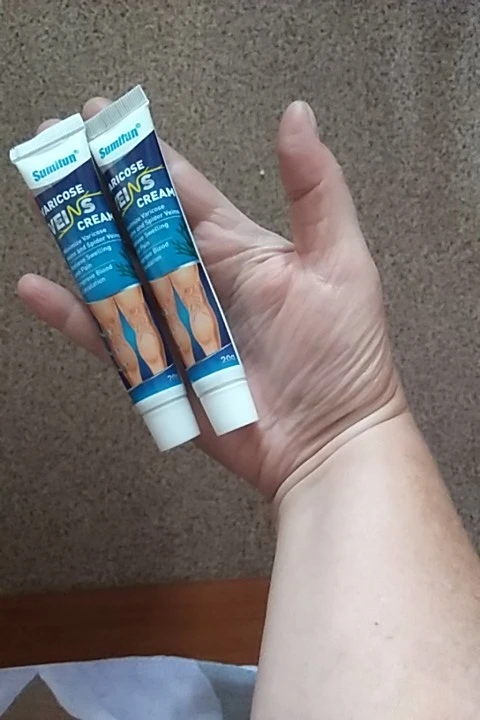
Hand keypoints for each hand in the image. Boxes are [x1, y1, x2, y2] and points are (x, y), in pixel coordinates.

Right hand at [18, 99, 404, 497]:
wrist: (329, 439)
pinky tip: (38, 288)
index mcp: (237, 247)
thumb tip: (297, 114)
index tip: (102, 117)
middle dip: (94, 185)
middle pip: (135, 225)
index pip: (179, 189)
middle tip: (53, 145)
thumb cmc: (346, 354)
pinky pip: (107, 336)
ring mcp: (174, 324)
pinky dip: (72, 314)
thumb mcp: (340, 262)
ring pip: (114, 272)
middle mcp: (198, 280)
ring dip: (78, 237)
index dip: (141, 152)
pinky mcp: (159, 368)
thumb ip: (315, 190)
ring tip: (39, 198)